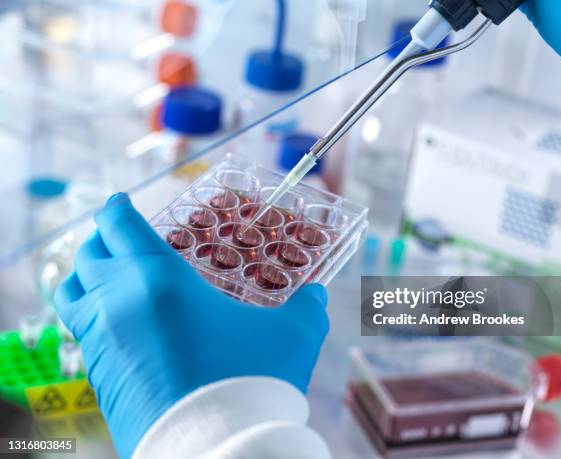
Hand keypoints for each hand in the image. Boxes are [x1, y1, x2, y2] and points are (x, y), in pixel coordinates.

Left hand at [53, 193, 328, 458]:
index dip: (116, 208)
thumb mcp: (292, 336)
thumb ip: (307, 308)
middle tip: (123, 240)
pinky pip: (81, 332)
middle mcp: (118, 303)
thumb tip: (318, 294)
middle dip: (102, 240)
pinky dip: (92, 316)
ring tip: (112, 278)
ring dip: (87, 277)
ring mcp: (100, 341)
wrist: (215, 450)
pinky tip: (122, 326)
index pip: (117, 224)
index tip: (121, 203)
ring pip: (72, 294)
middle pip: (87, 255)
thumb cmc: (251, 383)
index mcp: (158, 279)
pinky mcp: (97, 378)